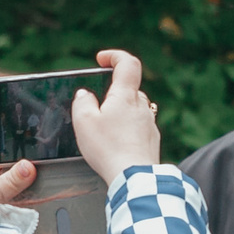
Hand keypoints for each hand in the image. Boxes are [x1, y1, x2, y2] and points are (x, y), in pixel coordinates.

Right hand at [71, 49, 161, 184]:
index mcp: (126, 95)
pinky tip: (115, 145)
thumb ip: (82, 102)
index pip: (127, 63)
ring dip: (120, 113)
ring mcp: (149, 124)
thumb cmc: (109, 149)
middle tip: (95, 107)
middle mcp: (142, 106)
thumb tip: (85, 95)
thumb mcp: (84, 122)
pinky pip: (138, 127)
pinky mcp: (151, 140)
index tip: (101, 59)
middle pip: (129, 88)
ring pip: (134, 109)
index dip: (114, 56)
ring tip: (103, 131)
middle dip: (112, 93)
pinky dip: (126, 130)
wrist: (134, 178)